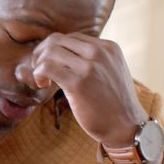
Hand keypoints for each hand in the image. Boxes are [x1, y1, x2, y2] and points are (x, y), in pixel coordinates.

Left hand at [30, 32, 147, 145]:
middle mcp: (100, 52)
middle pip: (56, 40)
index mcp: (108, 47)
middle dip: (40, 54)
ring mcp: (89, 66)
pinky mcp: (78, 83)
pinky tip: (43, 85)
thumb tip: (63, 53)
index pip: (70, 37)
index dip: (54, 50)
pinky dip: (38, 74)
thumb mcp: (110, 70)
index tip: (50, 66)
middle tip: (39, 71)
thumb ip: (93, 59)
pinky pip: (46, 67)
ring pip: (49, 51)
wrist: (126, 126)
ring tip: (42, 80)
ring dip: (38, 65)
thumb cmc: (113, 102)